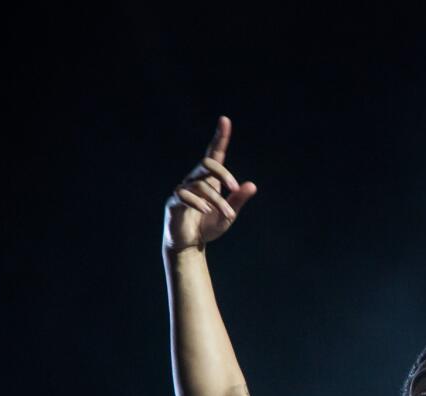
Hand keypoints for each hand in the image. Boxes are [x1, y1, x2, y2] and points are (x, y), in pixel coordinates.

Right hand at [163, 116, 257, 252]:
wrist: (189, 244)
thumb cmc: (208, 226)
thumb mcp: (228, 215)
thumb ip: (238, 200)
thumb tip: (252, 185)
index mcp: (210, 180)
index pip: (214, 154)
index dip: (219, 137)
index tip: (225, 120)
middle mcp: (195, 180)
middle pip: (207, 163)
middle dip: (223, 173)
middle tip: (234, 188)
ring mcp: (182, 189)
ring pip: (200, 184)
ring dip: (217, 199)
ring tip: (228, 214)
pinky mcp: (173, 201)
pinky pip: (183, 194)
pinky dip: (198, 202)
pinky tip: (206, 210)